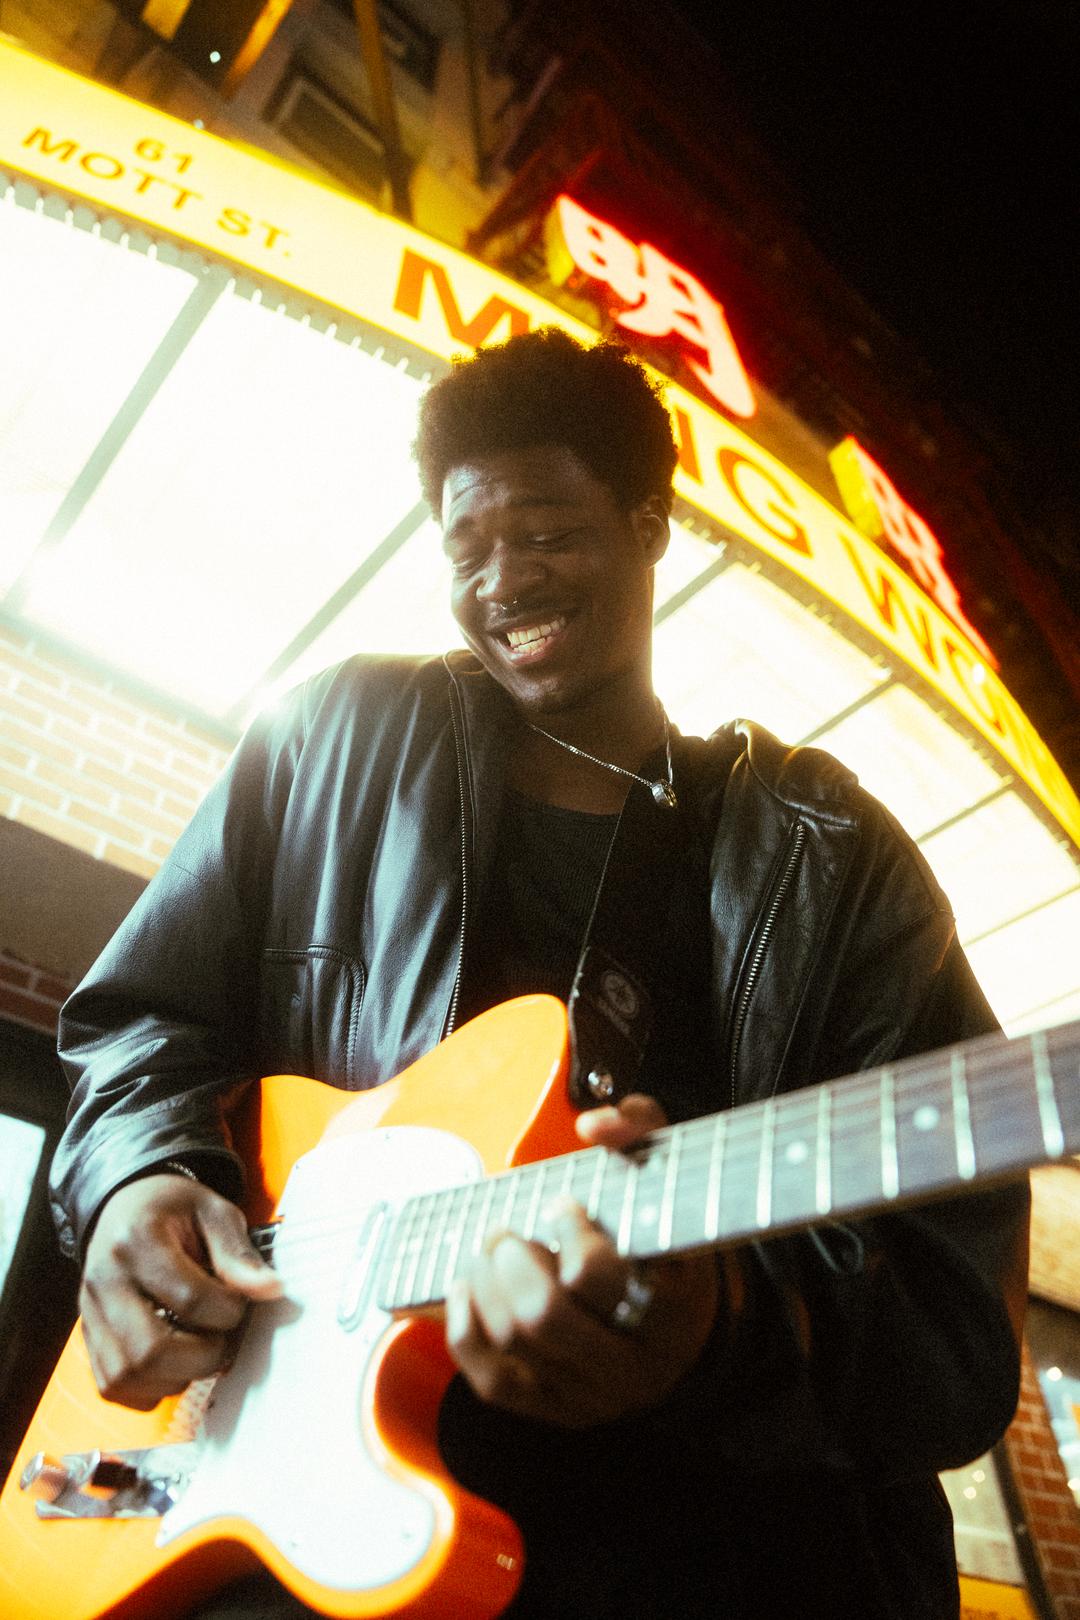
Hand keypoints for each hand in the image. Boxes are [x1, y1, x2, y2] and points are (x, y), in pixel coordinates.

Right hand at [80, 1173, 282, 1409]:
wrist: (124, 1206)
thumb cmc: (172, 1210)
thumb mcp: (213, 1211)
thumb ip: (238, 1253)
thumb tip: (270, 1290)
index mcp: (136, 1240)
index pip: (190, 1299)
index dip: (228, 1312)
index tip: (239, 1303)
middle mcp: (104, 1281)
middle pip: (150, 1351)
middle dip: (202, 1356)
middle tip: (222, 1338)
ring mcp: (90, 1313)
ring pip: (127, 1376)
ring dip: (177, 1376)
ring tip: (200, 1349)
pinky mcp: (88, 1338)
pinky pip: (113, 1386)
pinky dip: (150, 1387)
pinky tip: (173, 1362)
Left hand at [445, 1095, 718, 1428]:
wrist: (680, 1328)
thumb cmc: (665, 1238)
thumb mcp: (669, 1178)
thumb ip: (641, 1128)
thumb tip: (593, 1123)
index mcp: (673, 1308)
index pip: (599, 1273)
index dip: (568, 1232)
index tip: (562, 1205)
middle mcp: (635, 1364)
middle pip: (545, 1315)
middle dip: (509, 1261)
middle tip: (504, 1233)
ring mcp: (592, 1395)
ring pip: (514, 1341)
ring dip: (486, 1284)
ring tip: (490, 1252)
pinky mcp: (553, 1409)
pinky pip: (490, 1379)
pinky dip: (465, 1326)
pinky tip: (467, 1286)